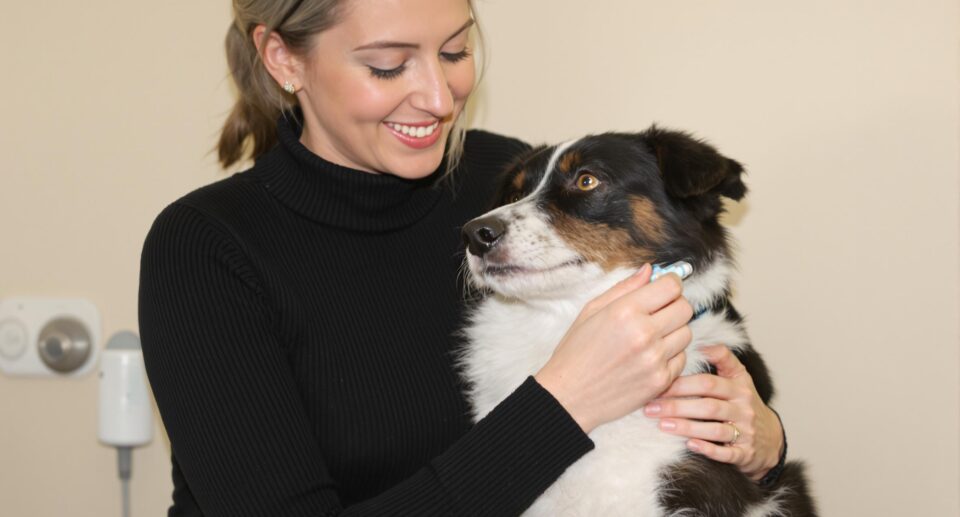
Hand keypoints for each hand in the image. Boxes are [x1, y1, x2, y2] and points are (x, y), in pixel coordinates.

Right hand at [535, 264, 693, 433]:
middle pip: (685, 308)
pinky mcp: (661, 381)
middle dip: (674, 306)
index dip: (670, 284)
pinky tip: (648, 358)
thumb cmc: (576, 352)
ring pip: (687, 333)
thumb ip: (624, 288)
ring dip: (673, 332)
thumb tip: (649, 270)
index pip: (672, 287)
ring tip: (649, 339)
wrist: (569, 396)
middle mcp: (644, 333)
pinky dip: (670, 356)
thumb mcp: (591, 311)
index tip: (663, 290)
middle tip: (656, 314)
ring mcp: (655, 359)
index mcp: (626, 311)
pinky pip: (682, 359)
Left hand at [643, 344, 782, 480]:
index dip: (682, 384)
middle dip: (677, 406)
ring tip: (661, 424)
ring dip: (686, 427)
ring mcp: (745, 432)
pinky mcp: (745, 453)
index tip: (659, 383)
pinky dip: (707, 449)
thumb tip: (699, 343)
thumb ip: (722, 358)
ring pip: (714, 430)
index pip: (708, 383)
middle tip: (651, 407)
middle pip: (708, 406)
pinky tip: (689, 444)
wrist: (769, 437)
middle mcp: (743, 408)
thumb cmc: (744, 403)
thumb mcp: (739, 377)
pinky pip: (726, 453)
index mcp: (739, 387)